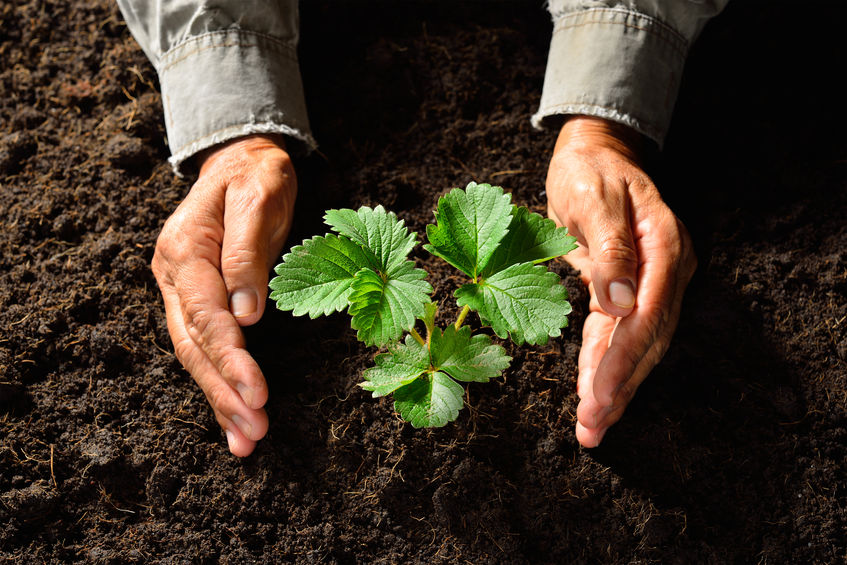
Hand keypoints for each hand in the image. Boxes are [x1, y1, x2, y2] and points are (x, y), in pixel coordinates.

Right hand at [151, 134, 295, 456]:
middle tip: (254, 431)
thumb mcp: (258, 198)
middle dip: (225, 391)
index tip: (256, 392)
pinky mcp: (199, 302)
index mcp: (185, 250)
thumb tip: (247, 314)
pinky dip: (221, 384)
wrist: (242, 159)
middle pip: (194, 345)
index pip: (206, 313)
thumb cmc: (256, 175)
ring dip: (221, 399)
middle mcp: (175, 276)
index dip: (230, 356)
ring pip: (196, 355)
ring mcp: (182, 292)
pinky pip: (205, 349)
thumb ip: (247, 253)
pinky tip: (236, 419)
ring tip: (246, 441)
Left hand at [545, 117, 696, 447]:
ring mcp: (653, 282)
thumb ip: (609, 250)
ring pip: (636, 345)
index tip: (599, 394)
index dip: (624, 359)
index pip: (649, 314)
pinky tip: (592, 395)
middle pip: (647, 339)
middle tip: (594, 426)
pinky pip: (618, 334)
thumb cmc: (590, 170)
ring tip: (593, 427)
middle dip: (619, 386)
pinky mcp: (631, 290)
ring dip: (614, 387)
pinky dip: (604, 366)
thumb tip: (620, 304)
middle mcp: (667, 270)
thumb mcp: (594, 198)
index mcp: (664, 245)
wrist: (595, 153)